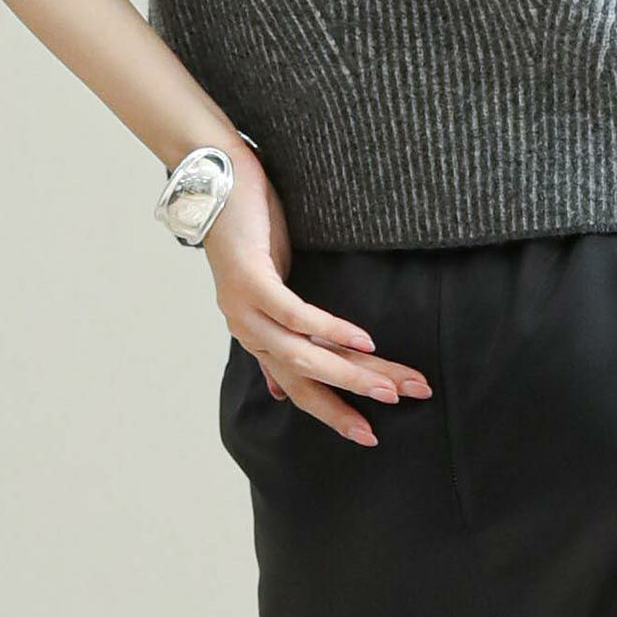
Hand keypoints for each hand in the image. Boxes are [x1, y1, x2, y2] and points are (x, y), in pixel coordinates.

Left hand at [203, 144, 431, 445]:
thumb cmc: (249, 229)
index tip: (368, 433)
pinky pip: (293, 314)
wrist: (215, 183)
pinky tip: (363, 339)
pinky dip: (329, 329)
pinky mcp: (250, 280)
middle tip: (401, 403)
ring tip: (391, 382)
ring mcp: (245, 307)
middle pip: (306, 378)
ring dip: (350, 371)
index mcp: (256, 334)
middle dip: (355, 395)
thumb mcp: (268, 283)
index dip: (333, 411)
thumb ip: (280, 328)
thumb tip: (281, 386)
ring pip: (302, 355)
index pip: (300, 387)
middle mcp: (248, 330)